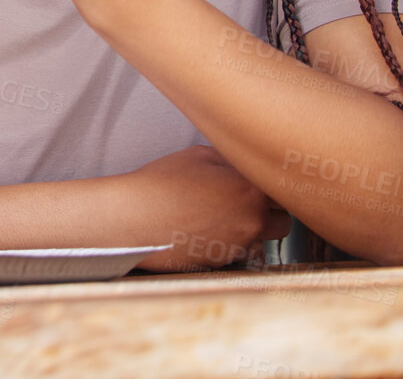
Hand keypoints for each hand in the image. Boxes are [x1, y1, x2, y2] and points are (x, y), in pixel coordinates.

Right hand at [127, 145, 290, 271]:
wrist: (132, 219)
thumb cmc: (160, 184)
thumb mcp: (198, 155)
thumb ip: (231, 161)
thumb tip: (244, 166)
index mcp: (251, 190)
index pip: (284, 191)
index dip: (270, 187)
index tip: (257, 184)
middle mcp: (252, 221)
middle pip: (282, 222)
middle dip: (268, 213)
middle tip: (243, 202)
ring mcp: (239, 245)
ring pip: (262, 241)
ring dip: (251, 232)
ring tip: (221, 218)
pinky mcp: (223, 263)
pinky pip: (238, 253)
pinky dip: (228, 244)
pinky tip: (204, 231)